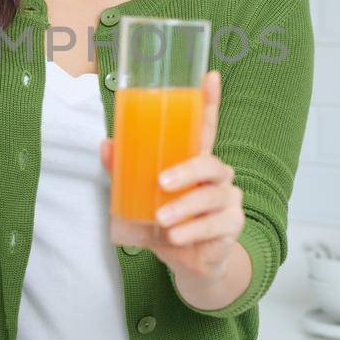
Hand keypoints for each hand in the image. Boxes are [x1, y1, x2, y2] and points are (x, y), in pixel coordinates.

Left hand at [104, 68, 243, 282]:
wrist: (185, 263)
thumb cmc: (166, 221)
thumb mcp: (140, 197)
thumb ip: (124, 172)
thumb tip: (106, 145)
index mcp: (196, 160)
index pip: (206, 126)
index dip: (210, 101)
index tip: (210, 76)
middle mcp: (216, 176)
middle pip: (210, 163)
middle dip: (187, 171)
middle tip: (161, 183)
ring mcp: (228, 199)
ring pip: (212, 196)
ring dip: (185, 207)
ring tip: (162, 220)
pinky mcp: (232, 225)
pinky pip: (216, 224)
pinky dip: (193, 231)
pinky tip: (175, 238)